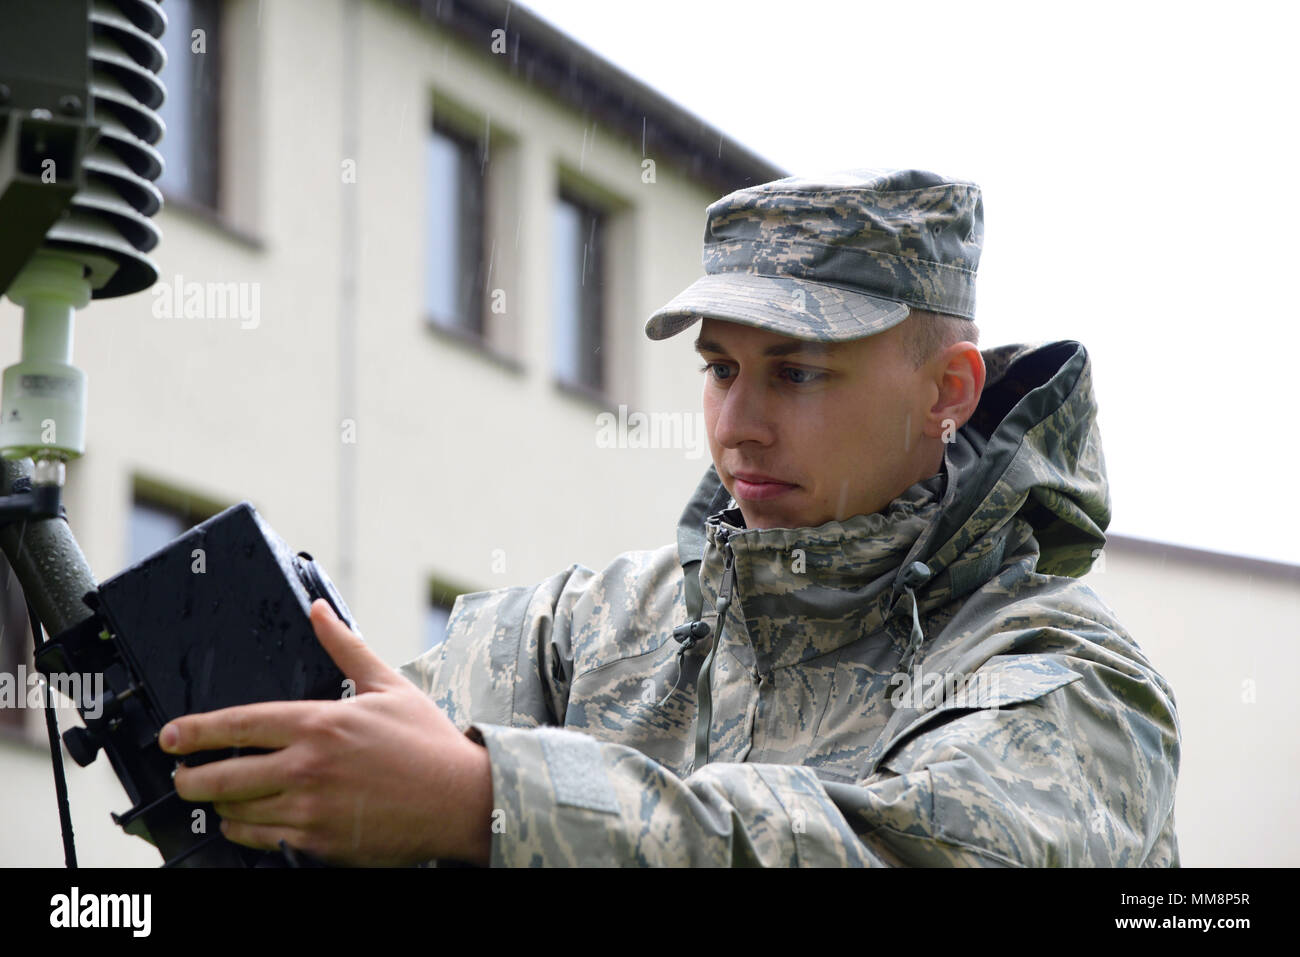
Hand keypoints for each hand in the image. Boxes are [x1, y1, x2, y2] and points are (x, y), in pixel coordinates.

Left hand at [160, 599, 492, 866]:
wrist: (460, 799)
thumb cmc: (427, 742)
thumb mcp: (387, 685)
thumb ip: (345, 646)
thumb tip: (318, 609)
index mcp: (319, 723)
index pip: (238, 725)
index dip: (194, 732)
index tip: (170, 736)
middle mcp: (307, 767)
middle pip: (222, 776)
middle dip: (189, 777)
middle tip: (181, 774)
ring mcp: (310, 810)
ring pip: (236, 811)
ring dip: (218, 804)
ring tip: (216, 796)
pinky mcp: (318, 843)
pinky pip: (258, 840)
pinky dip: (243, 831)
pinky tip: (246, 821)